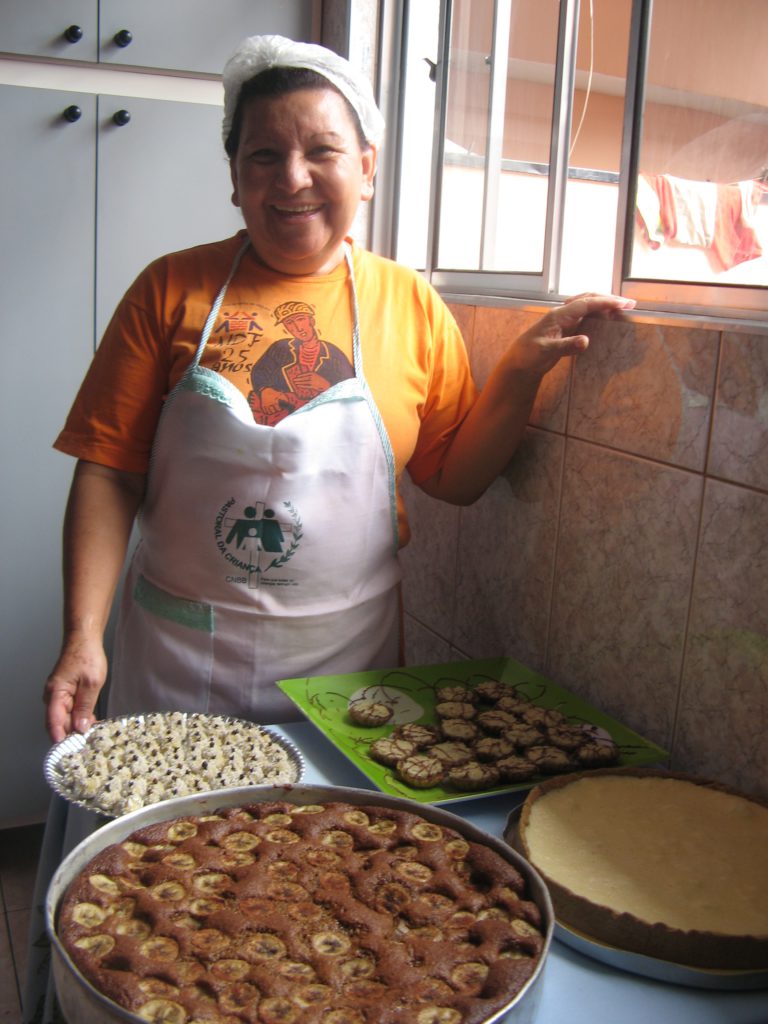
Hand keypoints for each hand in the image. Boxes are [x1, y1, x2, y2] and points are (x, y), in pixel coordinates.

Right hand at [43, 634, 107, 742]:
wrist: (84, 639)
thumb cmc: (87, 656)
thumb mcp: (91, 683)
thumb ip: (85, 706)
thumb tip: (79, 727)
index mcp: (56, 694)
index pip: (54, 723)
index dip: (61, 738)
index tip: (71, 750)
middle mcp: (53, 696)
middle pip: (60, 723)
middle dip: (72, 734)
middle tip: (89, 744)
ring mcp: (59, 695)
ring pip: (66, 717)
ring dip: (77, 726)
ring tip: (93, 735)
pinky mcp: (66, 693)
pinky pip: (70, 709)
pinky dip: (79, 716)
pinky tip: (91, 722)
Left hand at [506, 293, 635, 377]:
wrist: (518, 363)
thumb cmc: (528, 355)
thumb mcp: (546, 351)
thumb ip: (566, 346)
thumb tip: (586, 341)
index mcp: (558, 315)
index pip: (585, 304)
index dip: (605, 302)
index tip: (622, 304)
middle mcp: (563, 314)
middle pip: (589, 299)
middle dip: (609, 299)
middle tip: (629, 304)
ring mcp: (565, 321)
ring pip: (588, 307)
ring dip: (605, 305)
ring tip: (623, 309)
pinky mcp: (567, 330)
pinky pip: (586, 318)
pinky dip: (599, 315)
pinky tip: (608, 319)